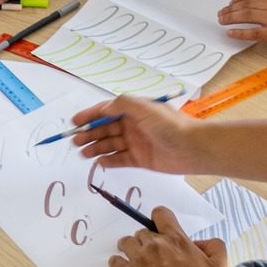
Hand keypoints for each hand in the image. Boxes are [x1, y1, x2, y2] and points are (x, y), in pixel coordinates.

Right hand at [69, 94, 200, 172]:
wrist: (191, 148)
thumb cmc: (168, 125)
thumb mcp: (143, 107)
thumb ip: (121, 104)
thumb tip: (103, 108)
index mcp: (134, 110)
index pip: (107, 110)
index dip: (90, 115)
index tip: (75, 122)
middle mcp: (133, 125)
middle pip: (106, 129)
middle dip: (89, 134)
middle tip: (75, 141)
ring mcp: (136, 143)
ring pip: (110, 144)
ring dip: (95, 147)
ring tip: (83, 153)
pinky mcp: (140, 159)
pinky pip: (119, 159)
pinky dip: (108, 160)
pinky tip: (98, 162)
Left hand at [109, 206, 229, 266]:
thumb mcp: (219, 266)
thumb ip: (213, 246)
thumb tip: (200, 243)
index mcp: (177, 240)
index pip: (161, 214)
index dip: (159, 219)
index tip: (158, 227)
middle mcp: (156, 245)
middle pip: (142, 231)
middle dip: (146, 241)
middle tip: (152, 255)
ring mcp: (140, 259)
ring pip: (126, 243)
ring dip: (130, 248)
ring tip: (136, 260)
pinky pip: (115, 261)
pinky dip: (118, 263)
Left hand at [217, 0, 266, 50]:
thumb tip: (261, 3)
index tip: (233, 1)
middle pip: (245, 3)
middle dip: (231, 8)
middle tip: (223, 12)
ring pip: (245, 15)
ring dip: (230, 18)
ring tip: (222, 20)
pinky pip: (251, 32)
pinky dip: (238, 33)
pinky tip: (231, 33)